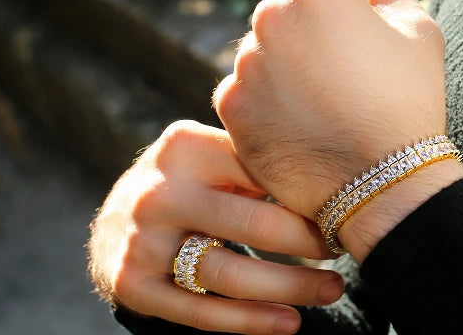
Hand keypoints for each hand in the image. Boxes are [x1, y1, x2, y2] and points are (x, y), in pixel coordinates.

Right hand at [88, 120, 342, 333]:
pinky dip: (250, 322)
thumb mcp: (209, 151)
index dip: (308, 192)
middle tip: (346, 247)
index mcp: (185, 145)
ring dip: (289, 287)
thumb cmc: (188, 179)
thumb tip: (335, 169)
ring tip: (331, 290)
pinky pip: (201, 312)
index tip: (349, 202)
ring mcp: (142, 242)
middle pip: (252, 224)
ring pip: (230, 274)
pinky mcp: (132, 286)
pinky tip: (289, 322)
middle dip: (308, 241)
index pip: (261, 171)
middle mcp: (160, 192)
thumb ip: (252, 154)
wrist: (113, 220)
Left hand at [213, 0, 462, 260]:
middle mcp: (271, 15)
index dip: (343, 7)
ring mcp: (246, 61)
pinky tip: (302, 125)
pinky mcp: (231, 106)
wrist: (385, 182)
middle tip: (343, 76)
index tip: (361, 43)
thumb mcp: (416, 30)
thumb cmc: (409, 97)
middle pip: (284, 10)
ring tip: (324, 105)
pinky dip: (267, 104)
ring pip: (263, 51)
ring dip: (284, 67)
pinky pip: (245, 91)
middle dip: (307, 33)